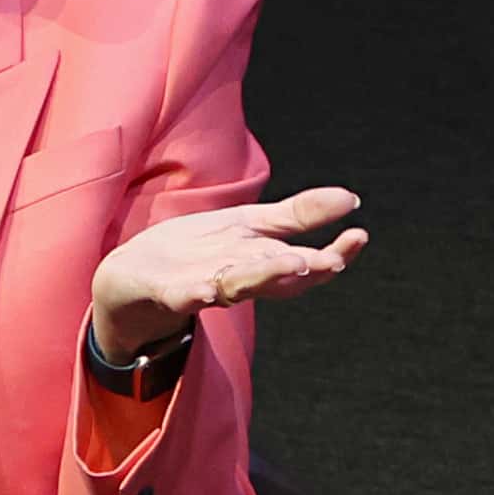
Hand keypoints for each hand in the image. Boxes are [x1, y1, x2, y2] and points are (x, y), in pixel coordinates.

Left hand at [89, 187, 367, 362]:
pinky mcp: (168, 292)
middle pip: (279, 277)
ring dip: (265, 277)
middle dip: (307, 270)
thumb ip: (298, 216)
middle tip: (332, 259)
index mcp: (261, 263)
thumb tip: (351, 199)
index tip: (360, 234)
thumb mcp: (251, 225)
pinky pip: (184, 295)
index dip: (335, 252)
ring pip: (239, 286)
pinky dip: (195, 293)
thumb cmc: (197, 251)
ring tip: (292, 264)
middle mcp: (240, 279)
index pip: (307, 263)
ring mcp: (205, 286)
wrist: (134, 275)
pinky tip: (205, 288)